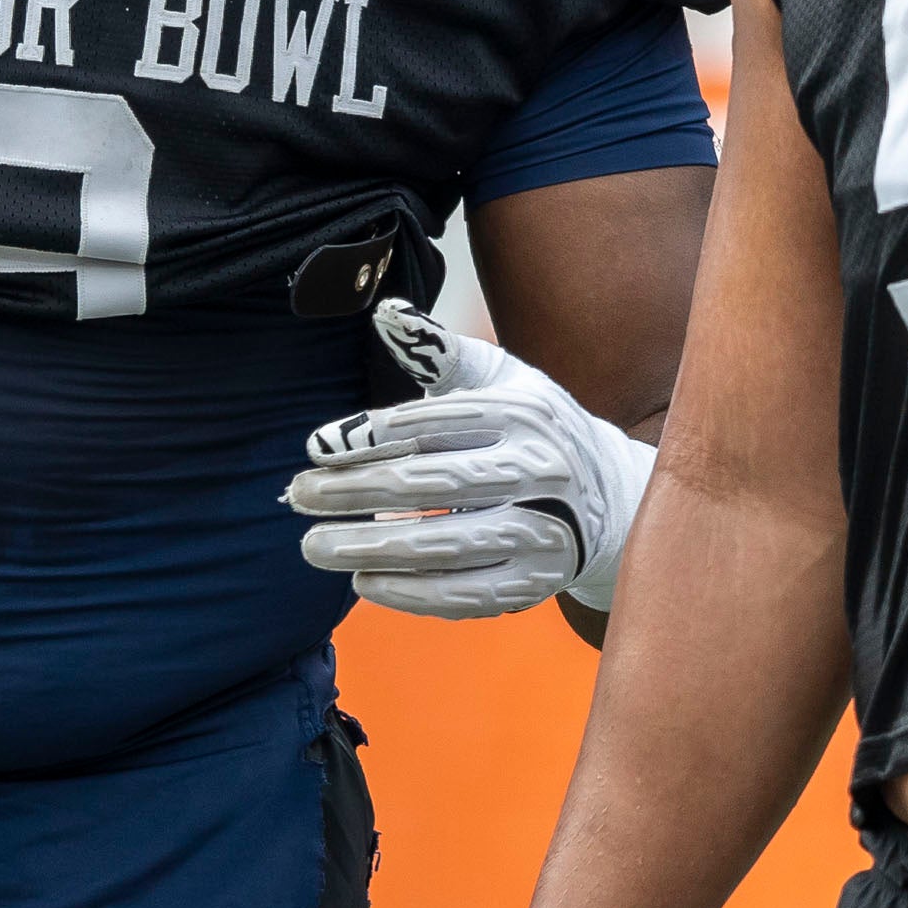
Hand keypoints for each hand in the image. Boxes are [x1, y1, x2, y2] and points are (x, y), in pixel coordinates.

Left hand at [284, 298, 652, 619]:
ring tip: (313, 547)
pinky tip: (364, 582)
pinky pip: (466, 594)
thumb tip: (384, 312)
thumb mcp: (499, 378)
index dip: (368, 436)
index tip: (315, 448)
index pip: (432, 424)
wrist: (610, 497)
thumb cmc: (533, 430)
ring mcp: (542, 531)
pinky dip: (410, 594)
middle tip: (297, 496)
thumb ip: (437, 350)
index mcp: (521, 414)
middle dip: (354, 492)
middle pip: (431, 484)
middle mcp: (538, 470)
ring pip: (444, 544)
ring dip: (371, 547)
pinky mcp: (537, 582)